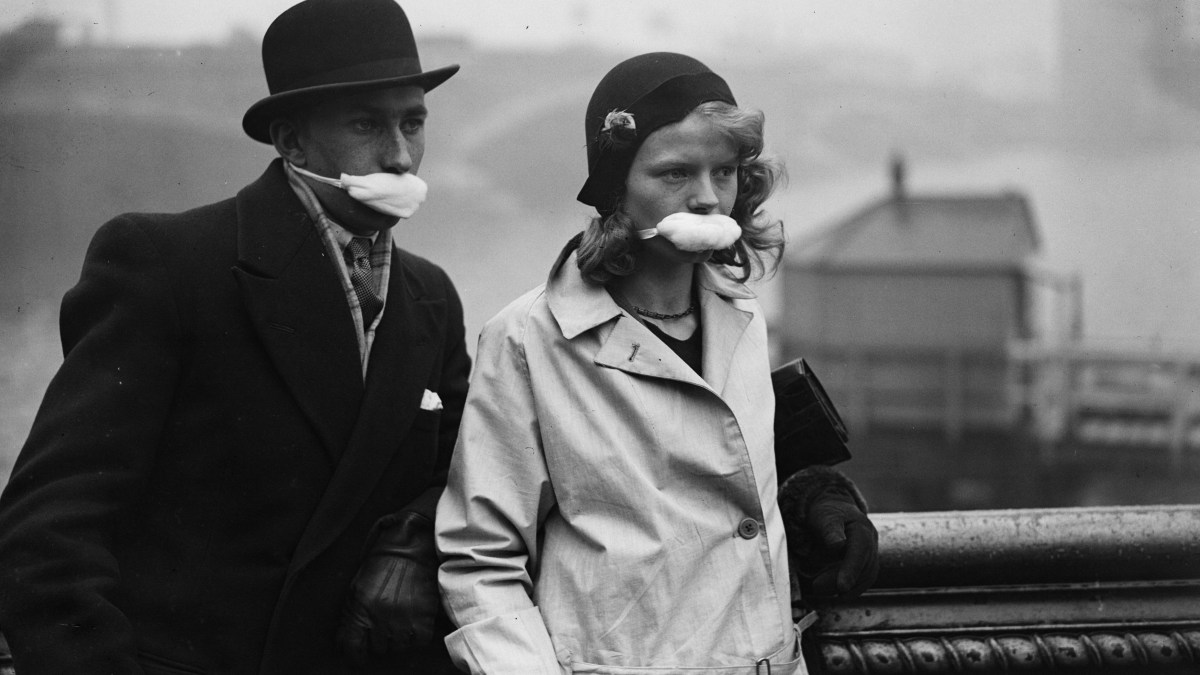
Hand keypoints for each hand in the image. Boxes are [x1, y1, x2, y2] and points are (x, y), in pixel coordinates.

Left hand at [337, 511, 439, 665]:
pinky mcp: (424, 618)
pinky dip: (417, 639)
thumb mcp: (356, 588)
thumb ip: (351, 616)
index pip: (352, 649)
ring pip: (398, 649)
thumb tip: (347, 642)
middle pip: (378, 650)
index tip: (360, 656)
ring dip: (398, 641)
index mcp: (360, 610)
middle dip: (379, 643)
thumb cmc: (381, 566)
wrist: (410, 547)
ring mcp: (403, 620)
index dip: (355, 656)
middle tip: (384, 631)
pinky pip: (419, 643)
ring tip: (400, 626)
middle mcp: (381, 618)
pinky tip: (414, 627)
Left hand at [803, 488, 878, 597]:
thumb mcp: (825, 517)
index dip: (851, 570)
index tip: (841, 588)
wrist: (834, 509)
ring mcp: (871, 553)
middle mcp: (871, 542)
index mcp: (862, 529)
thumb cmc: (827, 513)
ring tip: (820, 589)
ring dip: (845, 588)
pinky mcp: (866, 563)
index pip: (859, 552)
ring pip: (865, 576)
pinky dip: (850, 588)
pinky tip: (834, 592)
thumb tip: (838, 546)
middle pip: (863, 568)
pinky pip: (862, 579)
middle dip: (842, 581)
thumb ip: (830, 531)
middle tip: (816, 588)